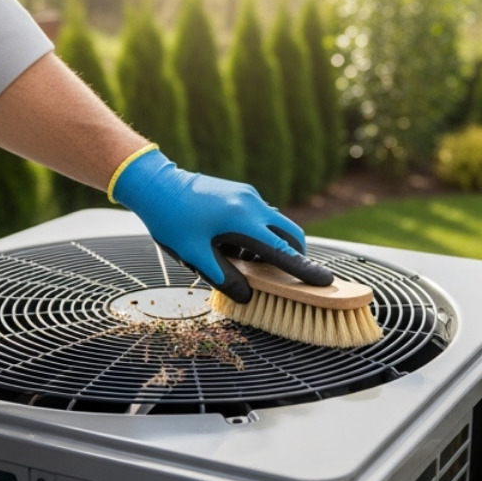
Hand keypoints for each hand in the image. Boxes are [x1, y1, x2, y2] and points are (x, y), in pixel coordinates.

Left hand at [109, 147, 332, 302]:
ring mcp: (249, 195)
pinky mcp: (242, 192)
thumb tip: (248, 296)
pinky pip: (262, 216)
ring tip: (240, 260)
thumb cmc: (171, 221)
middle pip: (290, 234)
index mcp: (242, 221)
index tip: (325, 282)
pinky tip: (233, 244)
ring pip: (276, 225)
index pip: (282, 251)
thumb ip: (224, 276)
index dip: (304, 270)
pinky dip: (259, 234)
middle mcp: (252, 204)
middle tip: (286, 277)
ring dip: (271, 246)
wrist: (156, 183)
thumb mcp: (194, 255)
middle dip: (295, 256)